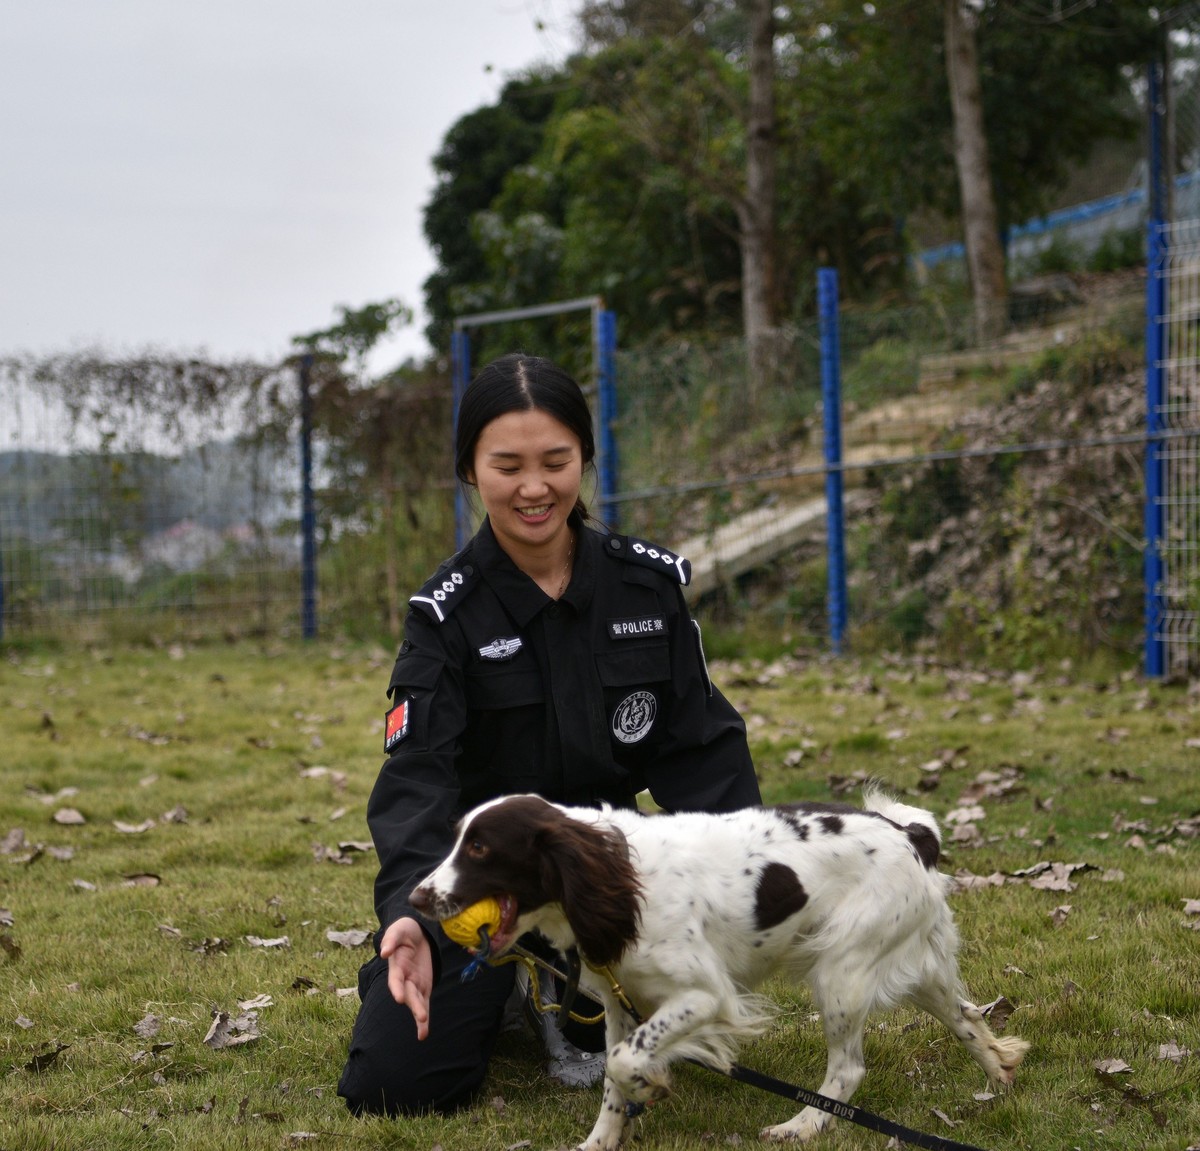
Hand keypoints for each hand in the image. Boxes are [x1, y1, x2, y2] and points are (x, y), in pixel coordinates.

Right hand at [379, 917, 433, 1039]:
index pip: (396, 979)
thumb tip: (384, 952)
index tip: (400, 997)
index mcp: (396, 966)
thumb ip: (391, 939)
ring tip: (423, 1027)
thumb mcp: (398, 930)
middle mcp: (404, 979)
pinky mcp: (423, 987)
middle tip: (421, 1016)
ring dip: (420, 1014)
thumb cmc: (403, 932)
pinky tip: (423, 1034)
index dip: (397, 988)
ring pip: (417, 1001)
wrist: (415, 933)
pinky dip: (423, 1019)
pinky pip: (424, 1004)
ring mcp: (414, 984)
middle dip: (414, 1005)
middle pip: (408, 993)